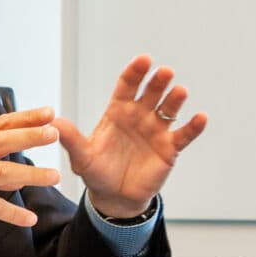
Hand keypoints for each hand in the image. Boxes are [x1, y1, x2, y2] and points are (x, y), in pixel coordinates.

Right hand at [0, 107, 62, 230]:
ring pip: (1, 172)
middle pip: (2, 141)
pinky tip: (29, 218)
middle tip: (55, 132)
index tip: (49, 111)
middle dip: (30, 135)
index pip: (0, 124)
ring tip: (54, 176)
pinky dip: (11, 213)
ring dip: (30, 174)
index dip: (25, 117)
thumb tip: (19, 179)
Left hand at [56, 55, 207, 218]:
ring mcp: (156, 131)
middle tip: (164, 72)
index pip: (127, 86)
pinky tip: (201, 117)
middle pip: (151, 93)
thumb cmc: (98, 172)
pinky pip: (183, 134)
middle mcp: (140, 116)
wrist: (115, 196)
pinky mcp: (169, 148)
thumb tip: (55, 122)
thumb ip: (72, 139)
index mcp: (118, 112)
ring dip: (175, 99)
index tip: (143, 60)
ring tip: (180, 91)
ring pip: (169, 109)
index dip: (135, 72)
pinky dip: (193, 126)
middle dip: (157, 81)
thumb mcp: (82, 157)